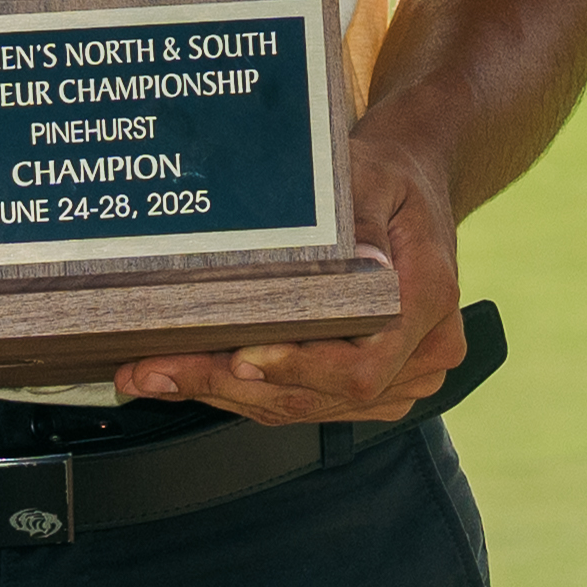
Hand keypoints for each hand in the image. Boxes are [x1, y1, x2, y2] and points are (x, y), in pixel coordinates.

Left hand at [119, 119, 469, 429]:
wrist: (412, 187)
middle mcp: (422, 352)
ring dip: (226, 395)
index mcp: (428, 302)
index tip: (241, 357)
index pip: (363, 366)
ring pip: (306, 406)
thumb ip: (360, 223)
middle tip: (160, 370)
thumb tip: (345, 264)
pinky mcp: (373, 386)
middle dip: (233, 385)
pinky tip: (192, 377)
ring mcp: (400, 377)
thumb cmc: (390, 181)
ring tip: (157, 374)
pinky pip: (305, 401)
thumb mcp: (374, 180)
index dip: (298, 370)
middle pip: (323, 394)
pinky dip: (245, 393)